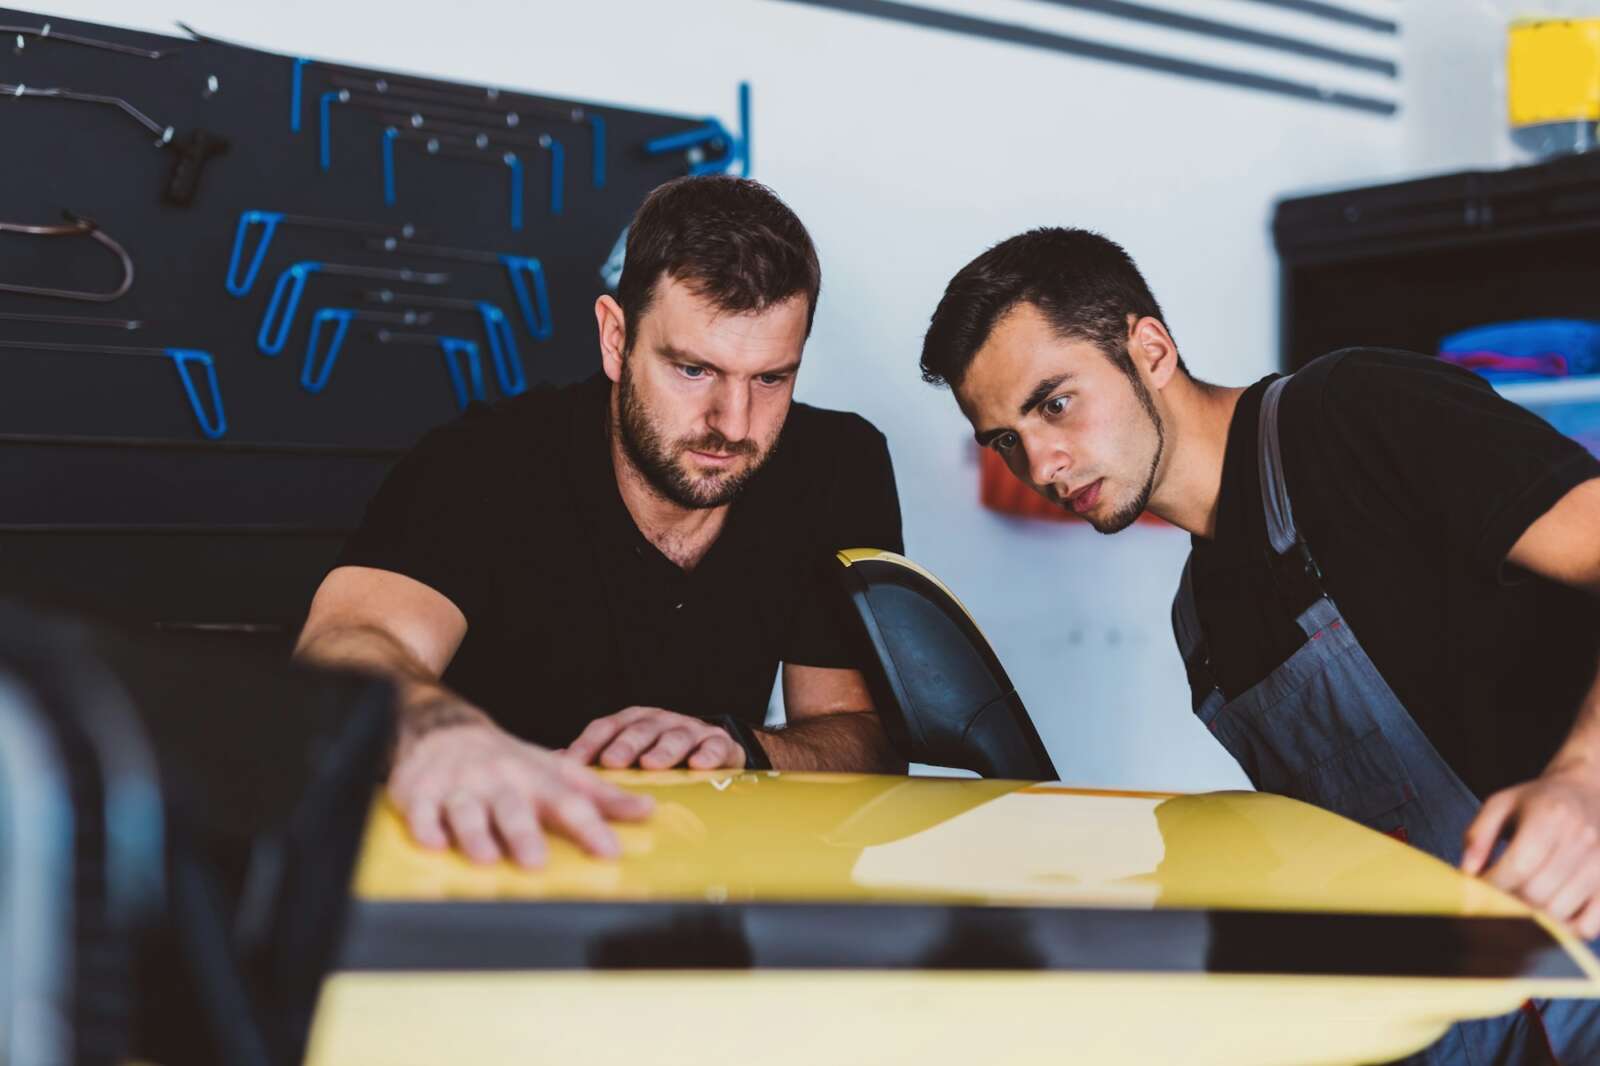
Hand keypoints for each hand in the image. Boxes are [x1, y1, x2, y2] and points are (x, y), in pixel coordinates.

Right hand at [388, 717, 653, 867]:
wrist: (444, 729)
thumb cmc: (508, 761)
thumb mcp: (555, 770)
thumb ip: (600, 794)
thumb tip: (647, 810)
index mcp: (535, 777)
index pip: (567, 802)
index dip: (590, 826)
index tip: (609, 851)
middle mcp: (499, 781)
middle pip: (514, 808)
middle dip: (524, 834)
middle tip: (536, 863)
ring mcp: (459, 786)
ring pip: (468, 811)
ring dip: (476, 835)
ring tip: (487, 860)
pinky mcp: (420, 793)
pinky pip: (421, 811)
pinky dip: (426, 826)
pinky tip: (432, 844)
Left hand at [564, 706, 747, 769]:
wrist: (710, 750)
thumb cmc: (658, 755)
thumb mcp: (626, 754)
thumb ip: (594, 759)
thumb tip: (551, 765)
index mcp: (631, 721)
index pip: (605, 727)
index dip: (588, 743)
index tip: (572, 762)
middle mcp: (658, 720)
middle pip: (639, 730)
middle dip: (625, 745)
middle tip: (612, 762)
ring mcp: (689, 729)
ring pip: (675, 736)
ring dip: (663, 750)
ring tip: (652, 765)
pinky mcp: (718, 742)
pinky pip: (714, 746)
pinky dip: (707, 754)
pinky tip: (699, 765)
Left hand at [1462, 767, 1599, 937]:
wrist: (1588, 793)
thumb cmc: (1536, 802)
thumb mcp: (1500, 804)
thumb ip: (1478, 835)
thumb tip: (1467, 873)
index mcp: (1550, 815)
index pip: (1519, 865)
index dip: (1492, 884)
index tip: (1476, 888)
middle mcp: (1582, 840)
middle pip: (1537, 893)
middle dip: (1507, 901)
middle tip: (1493, 897)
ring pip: (1558, 913)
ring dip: (1531, 917)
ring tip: (1517, 902)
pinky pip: (1588, 926)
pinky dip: (1563, 930)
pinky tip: (1546, 914)